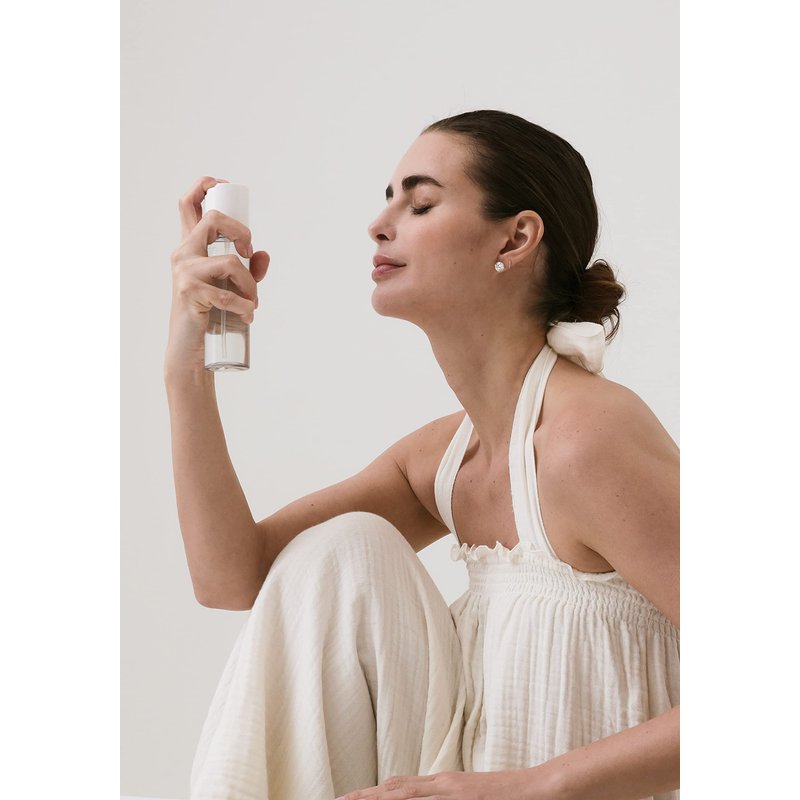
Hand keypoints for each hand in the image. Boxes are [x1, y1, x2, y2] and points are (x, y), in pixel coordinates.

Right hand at [166, 176, 270, 372]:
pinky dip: (245, 306)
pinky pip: (227, 294)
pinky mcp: (188, 292)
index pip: (188, 204)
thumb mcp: (234, 287)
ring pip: (230, 262)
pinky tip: (249, 316)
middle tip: (250, 254)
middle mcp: (183, 253)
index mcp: (191, 246)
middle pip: (214, 219)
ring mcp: (183, 271)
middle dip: (242, 232)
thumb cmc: (212, 315)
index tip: (225, 187)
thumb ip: (250, 269)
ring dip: (250, 285)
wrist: (191, 349)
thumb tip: (263, 253)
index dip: (205, 186)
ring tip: (252, 303)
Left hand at [335, 769, 534, 799]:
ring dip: (375, 798)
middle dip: (365, 798)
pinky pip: (422, 799)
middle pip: (394, 791)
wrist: (540, 789)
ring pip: (403, 793)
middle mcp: (441, 785)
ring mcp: (450, 790)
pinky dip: (401, 799)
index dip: (373, 797)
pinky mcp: (460, 794)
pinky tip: (384, 798)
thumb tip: (430, 799)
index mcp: (442, 788)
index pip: (400, 791)